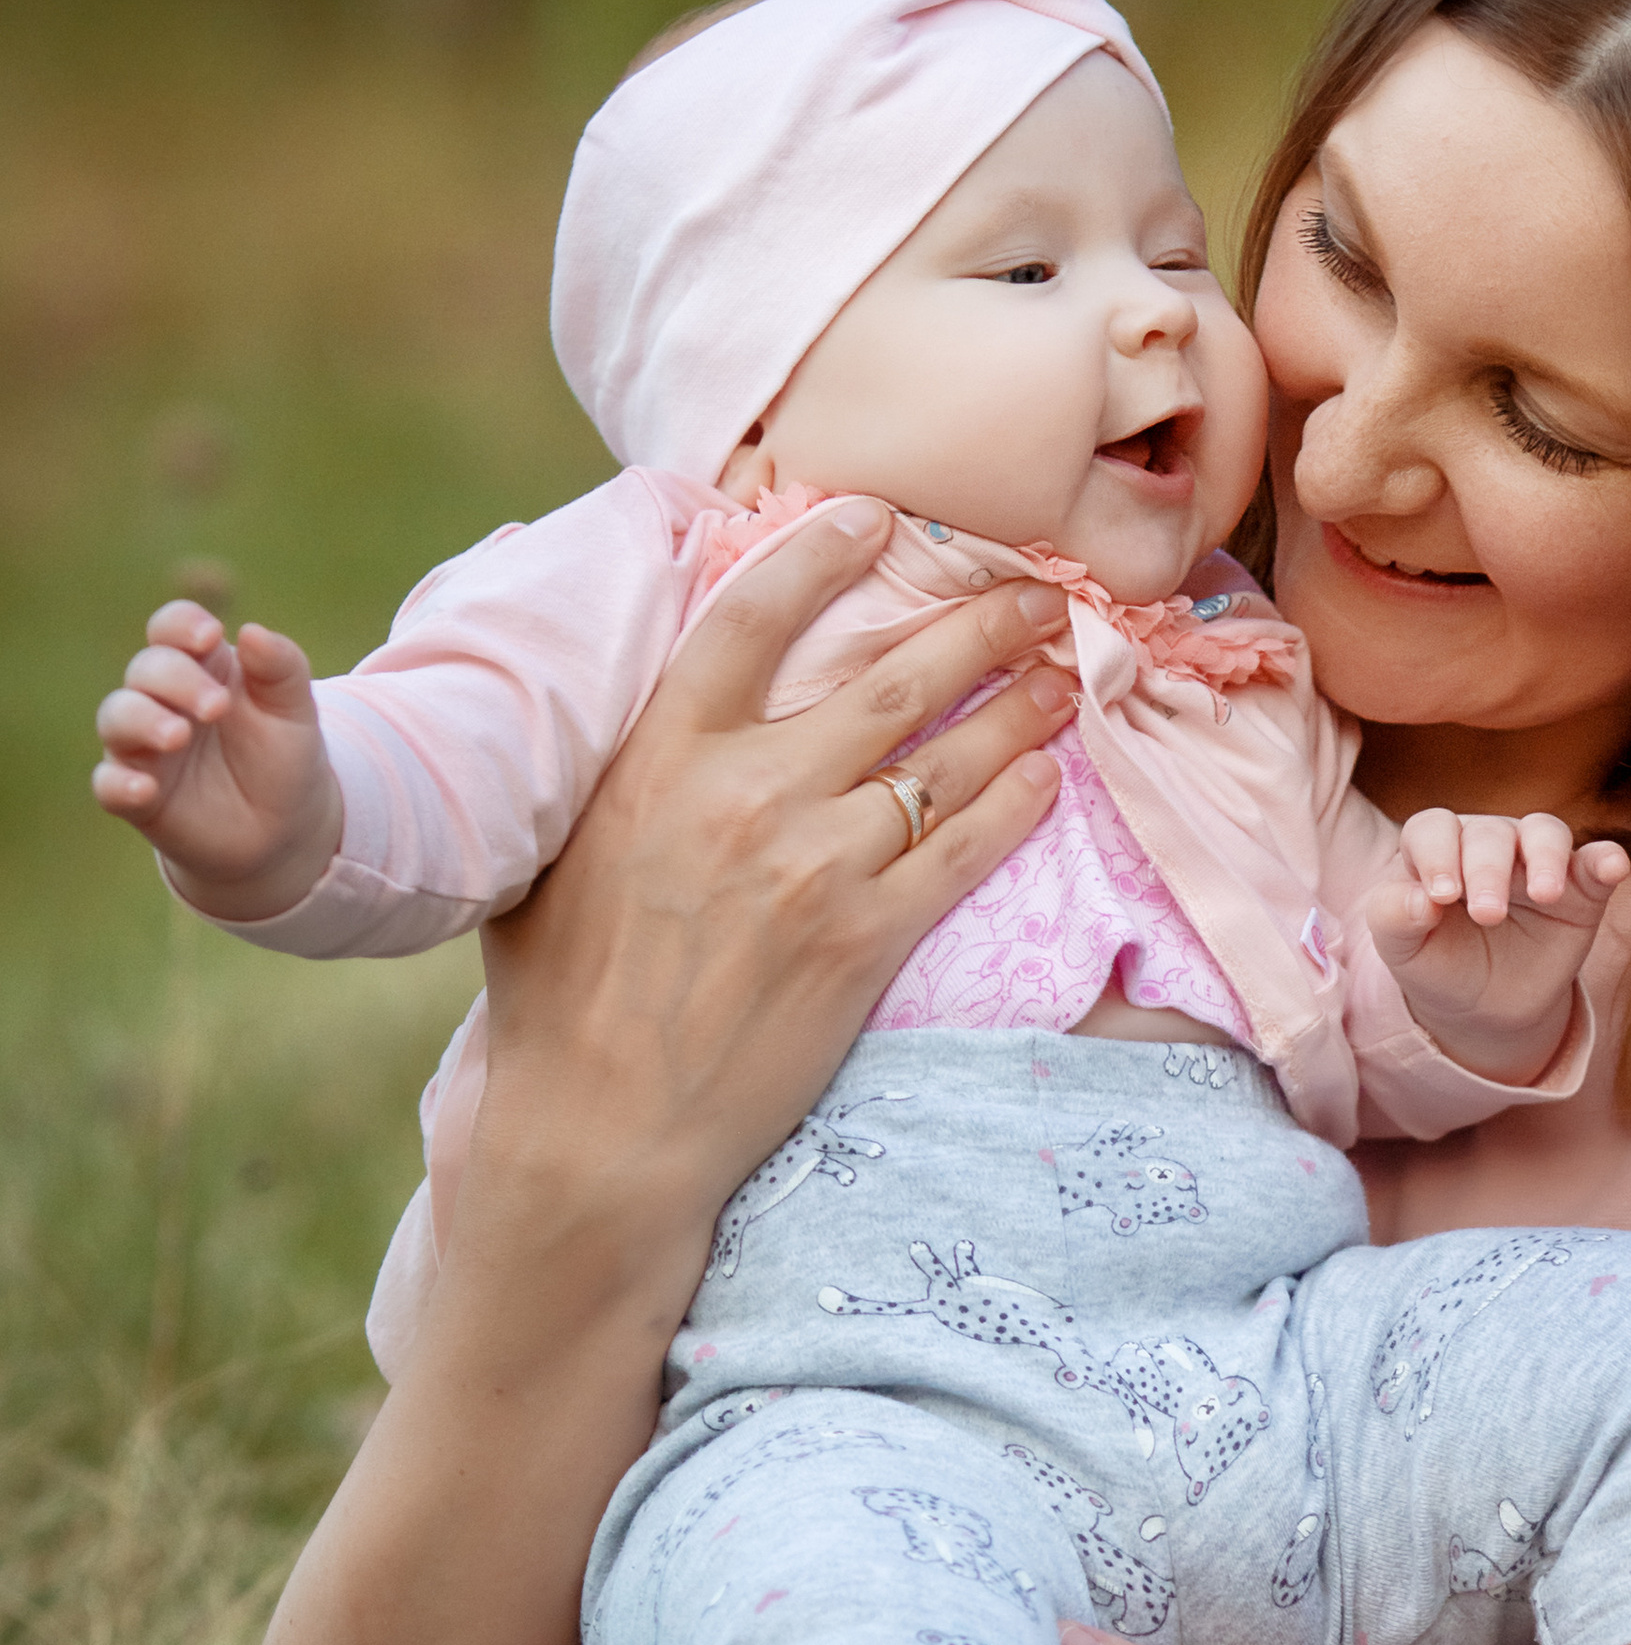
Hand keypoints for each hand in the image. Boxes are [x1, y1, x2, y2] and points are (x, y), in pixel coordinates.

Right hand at [92, 600, 342, 915]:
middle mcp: (163, 699)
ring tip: (178, 735)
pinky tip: (144, 788)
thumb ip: (281, 668)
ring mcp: (144, 747)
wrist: (284, 829)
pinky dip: (120, 783)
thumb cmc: (281, 756)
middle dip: (177, 680)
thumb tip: (252, 632)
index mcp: (202, 667)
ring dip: (142, 720)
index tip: (209, 637)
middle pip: (146, 668)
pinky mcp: (137, 795)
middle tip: (217, 707)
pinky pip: (109, 783)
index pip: (172, 628)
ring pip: (117, 717)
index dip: (181, 625)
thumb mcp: (293, 711)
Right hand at [465, 505, 1080, 1269]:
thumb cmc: (559, 998)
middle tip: (1035, 593)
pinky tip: (1049, 777)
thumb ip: (605, 768)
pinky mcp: (863, 940)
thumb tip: (622, 699)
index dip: (822, 555)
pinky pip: (964, 852)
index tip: (879, 516)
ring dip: (1018, 705)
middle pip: (889, 677)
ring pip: (945, 759)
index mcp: (658, 757)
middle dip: (977, 623)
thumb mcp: (552, 852)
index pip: (751, 617)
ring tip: (1065, 670)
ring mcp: (813, 866)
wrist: (601, 1128)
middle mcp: (744, 794)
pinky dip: (1015, 806)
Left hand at [1362, 811, 1630, 1082]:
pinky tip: (1612, 867)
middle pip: (1489, 833)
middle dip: (1487, 870)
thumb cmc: (1437, 963)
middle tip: (1487, 916)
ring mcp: (1535, 860)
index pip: (1432, 829)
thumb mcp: (1401, 949)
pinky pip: (1597, 861)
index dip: (1437, 855)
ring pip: (1544, 832)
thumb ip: (1392, 917)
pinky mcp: (1580, 886)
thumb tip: (1420, 900)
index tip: (1441, 896)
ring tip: (1545, 894)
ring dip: (1546, 858)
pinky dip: (1606, 859)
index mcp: (1436, 849)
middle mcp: (1487, 843)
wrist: (1484, 1006)